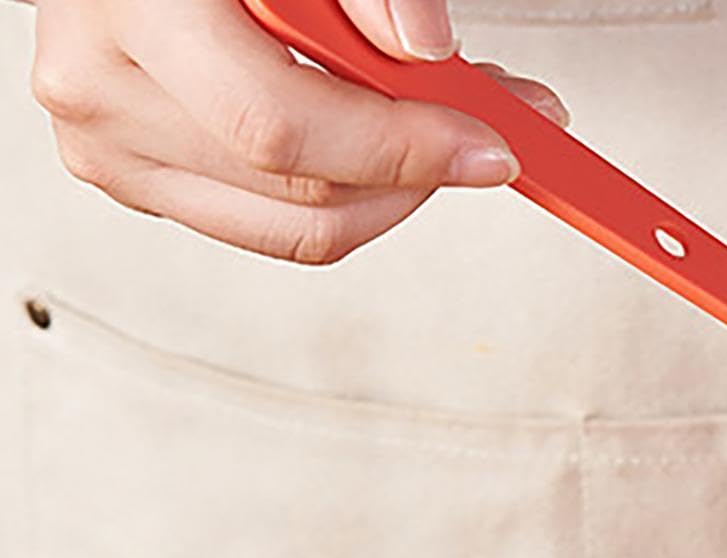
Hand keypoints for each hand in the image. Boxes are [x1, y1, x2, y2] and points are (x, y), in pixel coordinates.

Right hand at [27, 0, 566, 262]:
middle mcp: (103, 92)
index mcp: (133, 8)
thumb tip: (425, 46)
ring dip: (391, 194)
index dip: (399, 146)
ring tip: (435, 137)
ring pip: (299, 230)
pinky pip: (271, 226)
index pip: (282, 125)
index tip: (487, 143)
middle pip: (304, 193)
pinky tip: (370, 146)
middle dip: (416, 174)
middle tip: (484, 139)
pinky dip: (344, 197)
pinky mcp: (137, 183)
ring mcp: (113, 151)